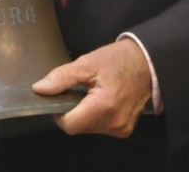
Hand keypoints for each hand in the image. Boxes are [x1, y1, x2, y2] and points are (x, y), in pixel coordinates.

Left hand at [32, 38, 151, 137]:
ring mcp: (121, 128)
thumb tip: (39, 89)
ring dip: (84, 115)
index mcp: (103, 106)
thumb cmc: (118, 60)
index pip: (69, 125)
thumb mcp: (87, 63)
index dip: (59, 113)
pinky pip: (101, 128)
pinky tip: (101, 101)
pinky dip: (96, 117)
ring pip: (89, 128)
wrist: (148, 62)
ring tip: (91, 94)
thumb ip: (62, 78)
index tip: (61, 97)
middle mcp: (113, 122)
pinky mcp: (125, 129)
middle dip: (73, 112)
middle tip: (78, 91)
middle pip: (79, 127)